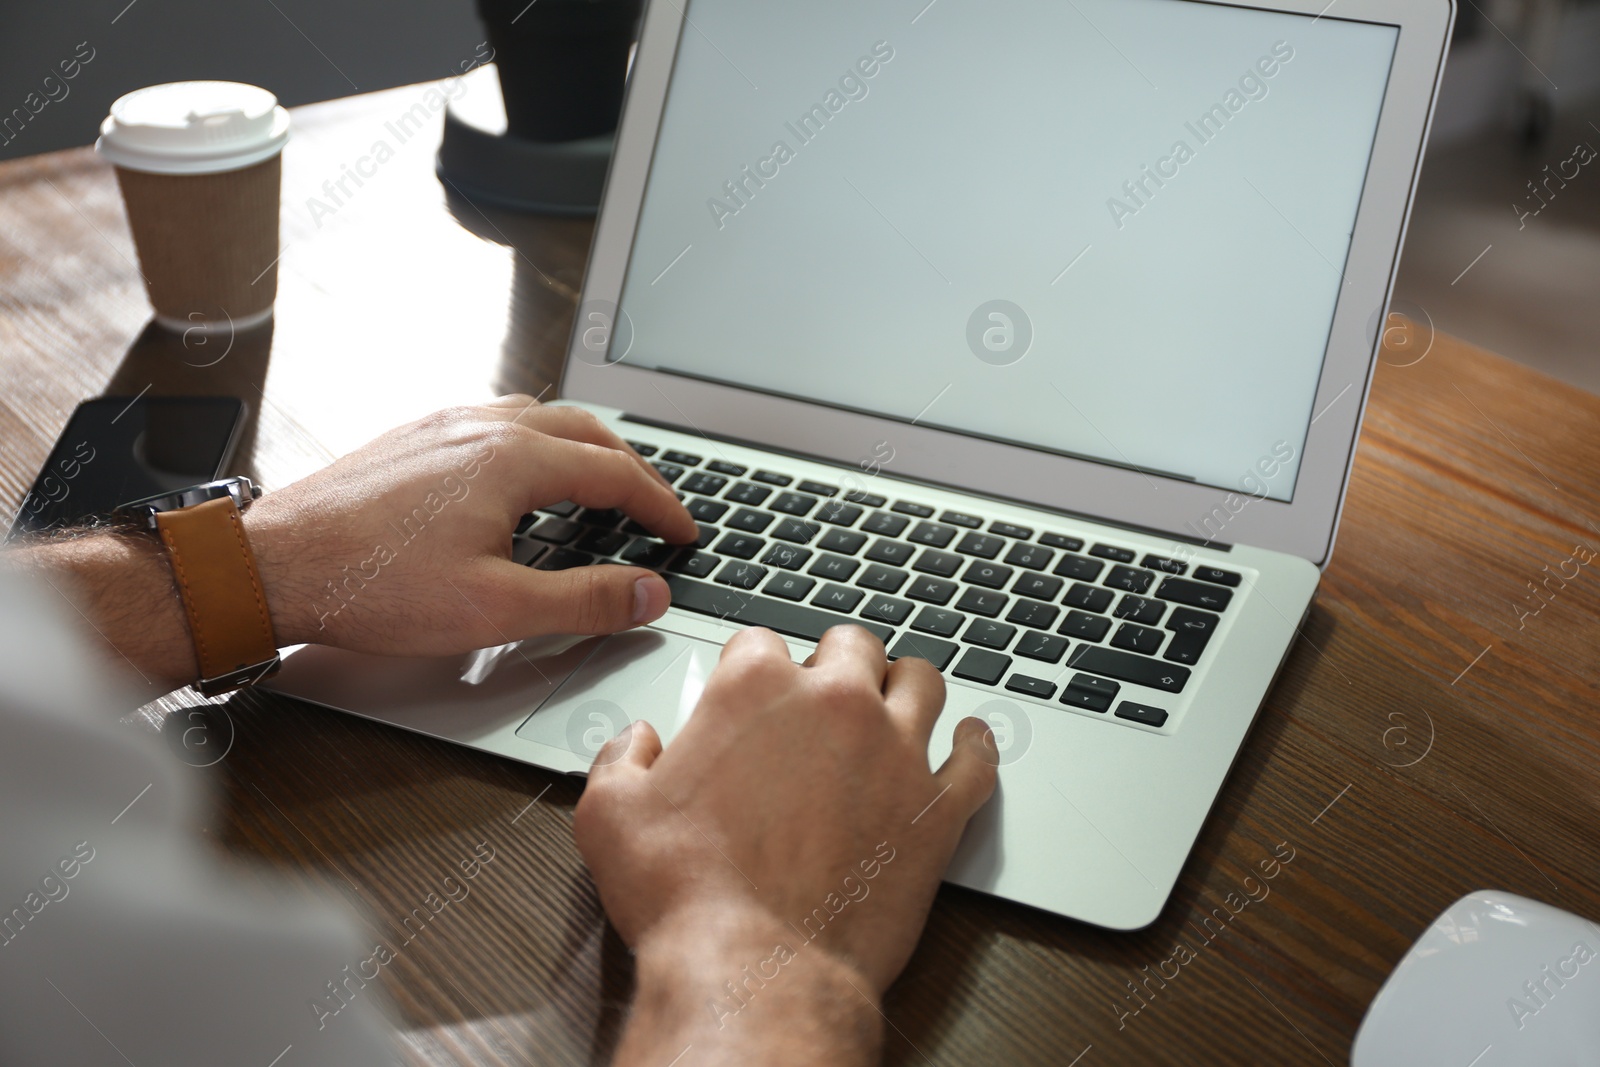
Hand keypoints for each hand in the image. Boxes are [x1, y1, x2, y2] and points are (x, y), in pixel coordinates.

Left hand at [244, 397, 697, 654]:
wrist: (273, 564)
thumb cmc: (371, 585)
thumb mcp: (495, 610)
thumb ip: (584, 601)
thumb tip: (649, 594)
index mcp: (513, 459)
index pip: (616, 472)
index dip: (661, 505)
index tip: (685, 532)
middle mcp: (482, 427)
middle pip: (586, 431)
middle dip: (632, 468)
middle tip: (655, 507)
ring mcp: (444, 426)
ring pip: (540, 418)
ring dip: (585, 448)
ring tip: (602, 484)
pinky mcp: (414, 438)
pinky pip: (497, 423)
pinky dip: (537, 444)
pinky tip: (524, 477)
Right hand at [574, 624, 997, 1064]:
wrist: (755, 969)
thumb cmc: (686, 896)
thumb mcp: (609, 814)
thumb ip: (620, 759)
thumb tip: (637, 741)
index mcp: (754, 690)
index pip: (761, 642)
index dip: (754, 666)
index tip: (753, 691)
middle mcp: (834, 704)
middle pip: (852, 645)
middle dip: (836, 662)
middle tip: (826, 692)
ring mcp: (895, 752)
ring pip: (922, 682)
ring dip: (905, 686)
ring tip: (896, 700)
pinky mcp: (936, 810)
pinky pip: (977, 759)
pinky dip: (976, 745)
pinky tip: (970, 740)